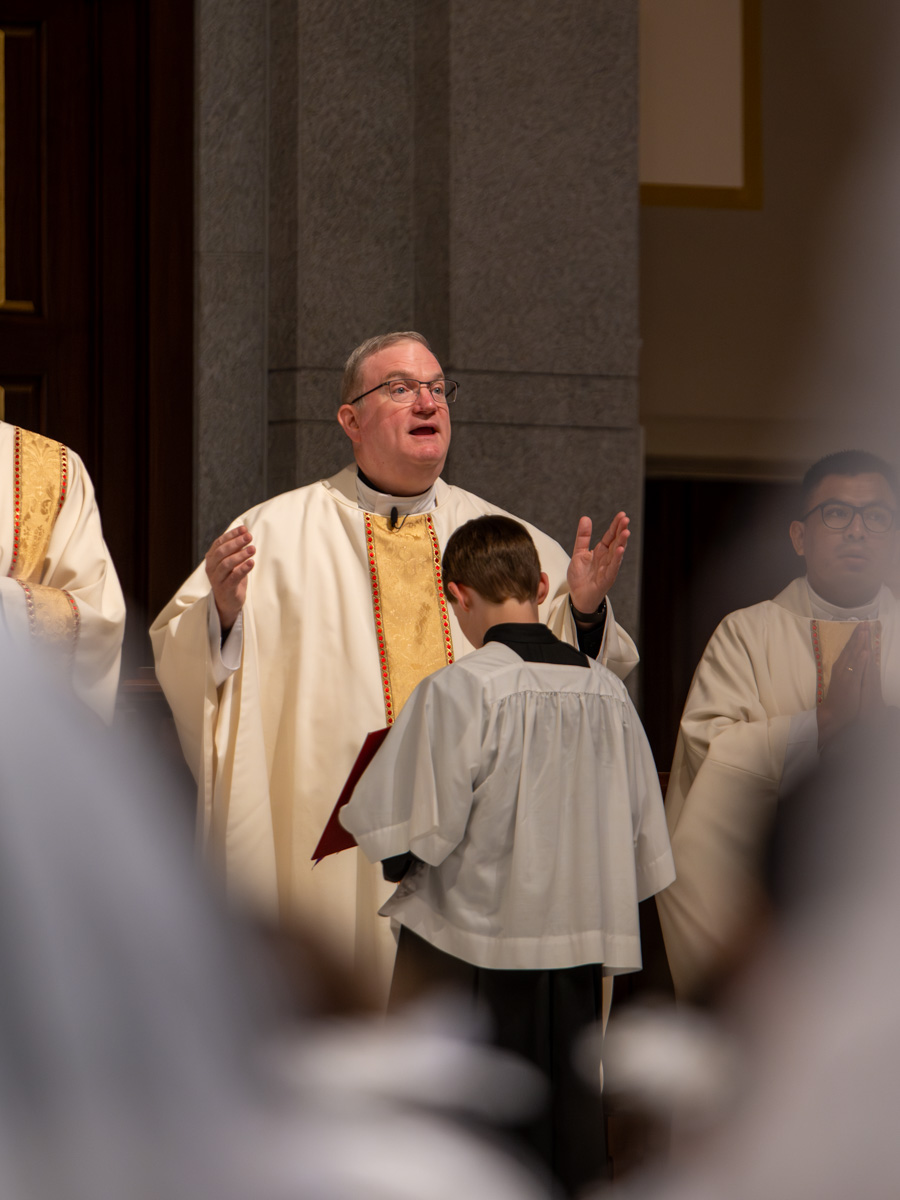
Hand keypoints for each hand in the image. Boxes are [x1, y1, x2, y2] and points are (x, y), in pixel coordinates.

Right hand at [205, 525, 254, 632]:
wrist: (228, 602)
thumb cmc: (231, 578)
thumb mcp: (232, 562)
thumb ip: (236, 550)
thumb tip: (245, 534)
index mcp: (211, 558)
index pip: (219, 543)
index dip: (231, 535)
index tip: (244, 529)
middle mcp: (212, 568)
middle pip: (222, 552)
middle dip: (236, 542)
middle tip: (249, 537)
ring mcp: (217, 579)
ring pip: (226, 564)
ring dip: (240, 555)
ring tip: (252, 549)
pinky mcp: (225, 589)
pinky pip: (233, 577)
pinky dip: (243, 569)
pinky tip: (252, 562)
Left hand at [567, 512, 629, 616]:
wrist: (578, 596)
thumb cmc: (580, 576)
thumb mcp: (579, 553)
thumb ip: (583, 537)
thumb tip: (585, 518)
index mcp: (601, 551)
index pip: (610, 535)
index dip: (615, 525)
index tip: (622, 515)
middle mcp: (607, 558)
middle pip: (616, 541)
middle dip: (621, 530)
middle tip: (626, 519)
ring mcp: (609, 567)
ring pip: (617, 553)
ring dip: (622, 542)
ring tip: (626, 532)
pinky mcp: (607, 578)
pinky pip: (613, 567)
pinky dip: (617, 558)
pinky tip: (621, 549)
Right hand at [817, 623, 882, 746]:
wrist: (833, 714)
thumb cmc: (838, 698)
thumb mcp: (842, 680)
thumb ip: (846, 669)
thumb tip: (852, 659)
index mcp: (841, 666)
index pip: (849, 648)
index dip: (855, 637)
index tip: (861, 625)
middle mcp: (842, 668)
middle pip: (851, 648)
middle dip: (858, 635)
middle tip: (864, 622)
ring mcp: (845, 675)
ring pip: (854, 656)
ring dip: (859, 643)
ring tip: (864, 631)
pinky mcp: (850, 683)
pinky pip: (856, 669)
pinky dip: (860, 660)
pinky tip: (864, 651)